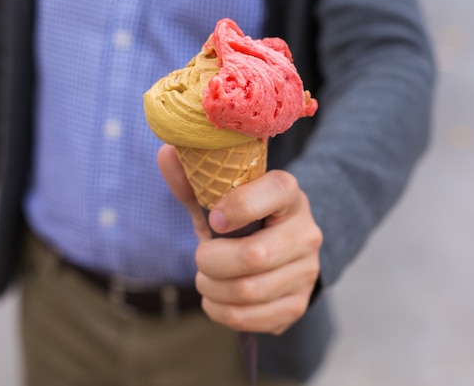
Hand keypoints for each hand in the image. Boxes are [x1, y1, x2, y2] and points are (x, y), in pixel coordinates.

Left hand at [157, 145, 321, 334]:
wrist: (280, 254)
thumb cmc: (244, 222)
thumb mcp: (221, 199)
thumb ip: (194, 182)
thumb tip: (167, 154)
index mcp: (289, 195)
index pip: (274, 191)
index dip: (238, 206)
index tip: (215, 219)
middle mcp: (306, 233)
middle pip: (254, 256)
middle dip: (211, 261)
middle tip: (201, 258)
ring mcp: (306, 271)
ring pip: (248, 292)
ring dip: (212, 288)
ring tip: (207, 279)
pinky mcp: (297, 304)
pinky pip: (249, 318)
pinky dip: (220, 311)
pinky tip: (218, 299)